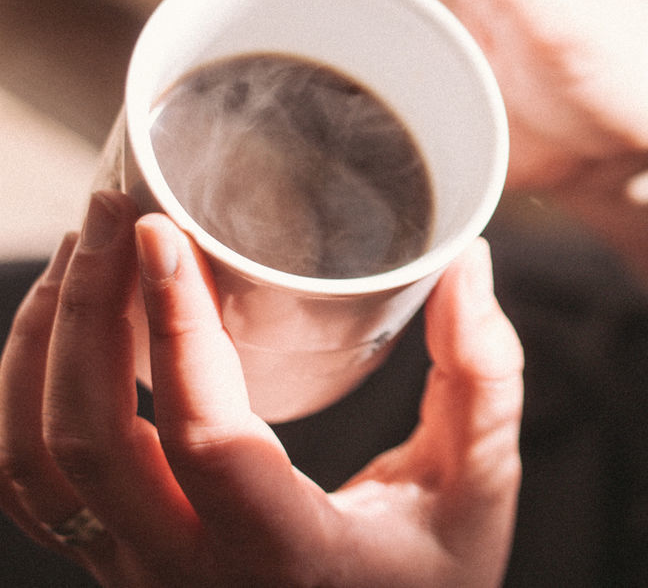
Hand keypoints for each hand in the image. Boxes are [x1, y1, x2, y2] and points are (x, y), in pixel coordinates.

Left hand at [0, 191, 522, 586]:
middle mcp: (192, 578)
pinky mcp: (119, 563)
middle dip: (87, 313)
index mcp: (291, 554)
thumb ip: (483, 376)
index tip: (164, 233)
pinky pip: (32, 487)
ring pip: (35, 465)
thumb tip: (467, 262)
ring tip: (85, 253)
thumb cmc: (431, 579)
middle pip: (88, 443)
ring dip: (41, 349)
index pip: (207, 437)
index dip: (176, 327)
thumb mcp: (479, 489)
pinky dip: (23, 396)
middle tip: (116, 214)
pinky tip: (62, 326)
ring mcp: (140, 577)